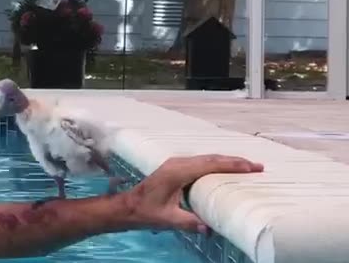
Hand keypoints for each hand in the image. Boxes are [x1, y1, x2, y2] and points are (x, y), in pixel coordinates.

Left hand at [126, 155, 263, 233]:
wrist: (127, 206)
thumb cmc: (146, 212)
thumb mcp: (168, 219)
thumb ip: (189, 222)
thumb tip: (210, 228)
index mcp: (177, 172)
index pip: (211, 164)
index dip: (233, 164)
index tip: (252, 167)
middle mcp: (178, 163)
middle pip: (211, 158)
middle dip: (235, 161)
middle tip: (257, 167)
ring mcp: (176, 163)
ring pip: (206, 158)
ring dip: (226, 161)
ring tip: (246, 167)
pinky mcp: (175, 167)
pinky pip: (200, 162)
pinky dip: (216, 164)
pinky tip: (224, 170)